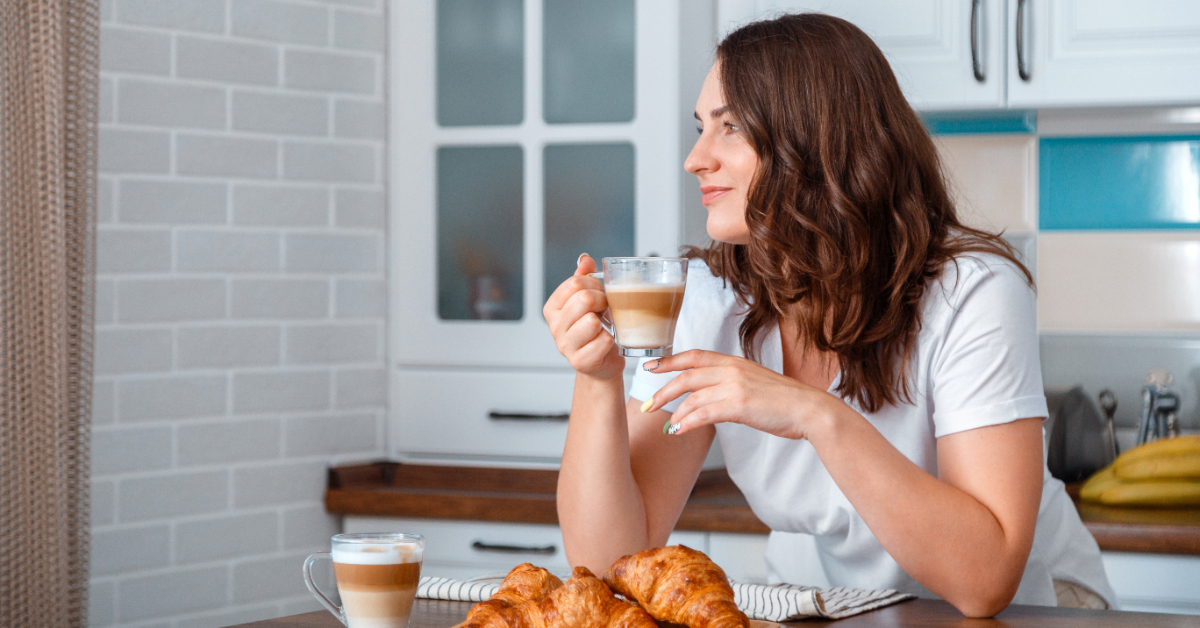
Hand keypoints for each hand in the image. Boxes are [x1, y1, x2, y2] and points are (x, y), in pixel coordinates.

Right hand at [543, 254, 624, 379]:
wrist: (601, 362)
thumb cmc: (595, 329)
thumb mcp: (588, 300)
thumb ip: (584, 278)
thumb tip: (585, 259)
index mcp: (553, 307)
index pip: (574, 283)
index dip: (595, 284)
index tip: (601, 292)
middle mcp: (555, 326)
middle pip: (584, 299)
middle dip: (603, 300)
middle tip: (606, 308)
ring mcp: (565, 346)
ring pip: (592, 322)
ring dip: (606, 322)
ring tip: (605, 326)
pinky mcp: (580, 361)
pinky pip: (604, 341)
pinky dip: (611, 340)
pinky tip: (607, 343)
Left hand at [642, 350, 836, 439]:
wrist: (809, 409)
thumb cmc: (784, 402)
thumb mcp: (753, 383)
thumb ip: (731, 384)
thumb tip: (708, 397)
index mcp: (734, 362)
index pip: (694, 356)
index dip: (669, 360)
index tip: (650, 366)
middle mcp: (731, 370)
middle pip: (686, 377)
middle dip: (663, 392)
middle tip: (647, 406)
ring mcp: (734, 386)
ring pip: (692, 398)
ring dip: (675, 414)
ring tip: (668, 427)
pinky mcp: (739, 405)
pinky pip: (704, 414)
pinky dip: (687, 423)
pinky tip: (679, 431)